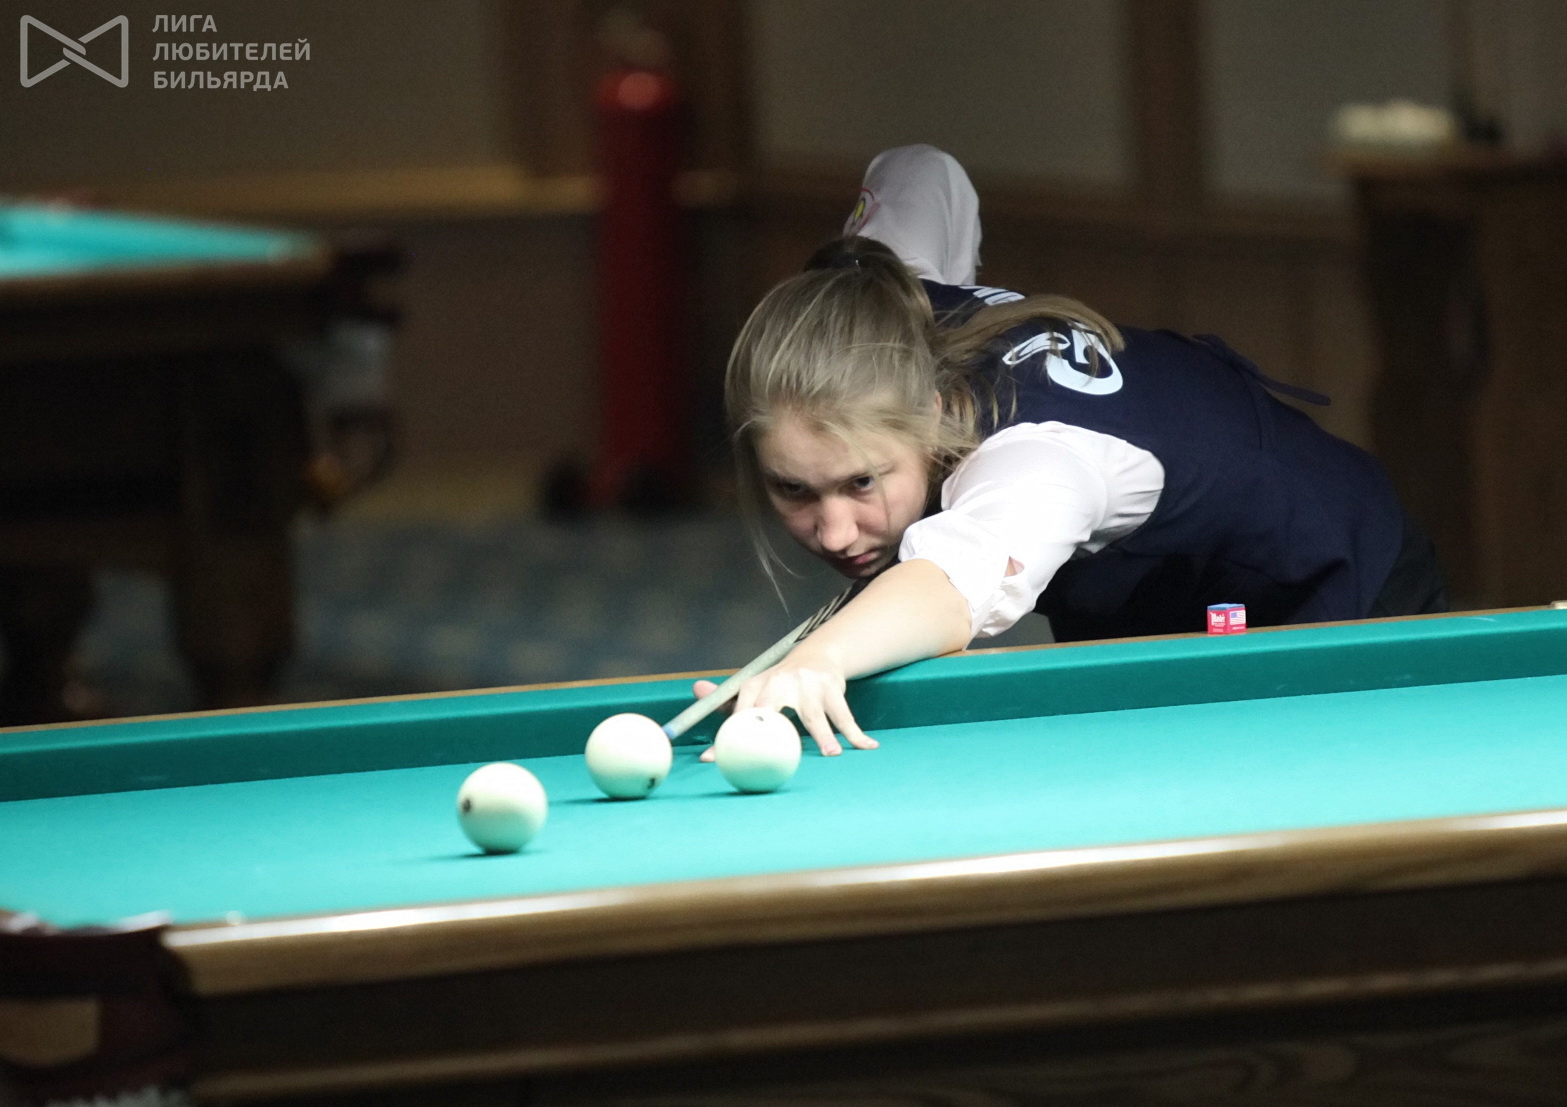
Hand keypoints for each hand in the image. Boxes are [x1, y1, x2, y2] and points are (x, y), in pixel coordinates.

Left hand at [696, 653, 878, 759]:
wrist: (816, 656)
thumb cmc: (778, 684)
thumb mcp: (752, 689)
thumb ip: (725, 698)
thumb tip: (694, 690)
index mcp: (756, 685)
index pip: (739, 713)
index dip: (727, 737)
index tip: (715, 760)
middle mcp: (780, 682)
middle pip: (774, 711)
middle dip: (772, 732)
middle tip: (772, 755)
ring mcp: (809, 684)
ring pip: (815, 715)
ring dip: (825, 736)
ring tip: (831, 755)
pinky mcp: (832, 687)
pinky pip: (845, 715)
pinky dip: (856, 734)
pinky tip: (868, 747)